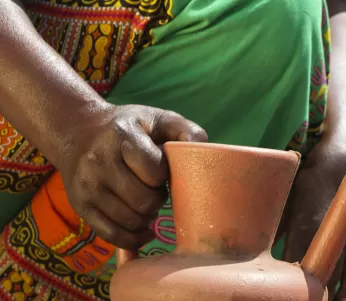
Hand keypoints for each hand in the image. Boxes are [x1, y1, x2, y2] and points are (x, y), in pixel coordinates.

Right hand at [57, 104, 206, 248]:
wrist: (76, 132)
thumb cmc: (128, 127)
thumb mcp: (158, 118)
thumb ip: (186, 130)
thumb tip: (204, 150)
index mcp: (122, 137)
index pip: (155, 171)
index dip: (166, 176)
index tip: (164, 172)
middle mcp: (98, 162)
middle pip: (143, 200)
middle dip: (158, 199)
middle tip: (157, 190)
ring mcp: (86, 187)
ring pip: (130, 220)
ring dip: (147, 217)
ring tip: (147, 203)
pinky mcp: (80, 206)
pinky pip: (111, 235)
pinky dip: (132, 238)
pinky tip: (143, 229)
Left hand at [281, 138, 345, 292]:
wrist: (340, 167)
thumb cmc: (308, 182)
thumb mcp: (288, 201)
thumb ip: (277, 224)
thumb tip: (258, 243)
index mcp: (302, 226)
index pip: (289, 261)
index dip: (281, 278)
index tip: (273, 288)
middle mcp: (323, 235)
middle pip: (312, 272)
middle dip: (302, 288)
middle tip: (293, 297)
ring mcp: (341, 238)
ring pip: (333, 273)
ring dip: (324, 289)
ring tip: (317, 300)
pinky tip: (342, 297)